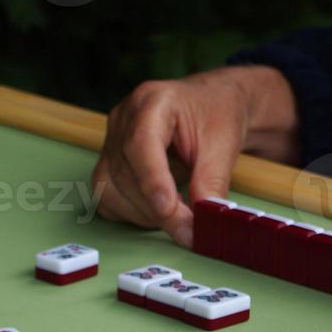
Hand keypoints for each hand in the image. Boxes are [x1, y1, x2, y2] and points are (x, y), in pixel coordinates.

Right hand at [90, 65, 300, 247]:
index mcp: (153, 101)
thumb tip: (205, 220)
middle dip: (157, 209)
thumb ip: (212, 182)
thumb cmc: (216, 115)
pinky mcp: (108, 162)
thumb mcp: (223, 145)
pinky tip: (159, 209)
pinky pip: (107, 197)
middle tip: (189, 230)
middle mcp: (124, 119)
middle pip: (127, 174)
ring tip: (180, 214)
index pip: (140, 145)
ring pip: (111, 190)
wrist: (210, 106)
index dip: (152, 182)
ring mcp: (111, 141)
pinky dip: (132, 212)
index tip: (170, 210)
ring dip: (145, 213)